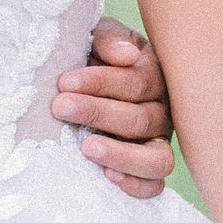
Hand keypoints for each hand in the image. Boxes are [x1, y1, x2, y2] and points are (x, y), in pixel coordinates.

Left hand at [49, 15, 174, 195]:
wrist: (80, 81)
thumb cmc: (92, 57)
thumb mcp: (97, 38)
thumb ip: (108, 41)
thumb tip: (126, 56)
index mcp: (154, 75)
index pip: (136, 82)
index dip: (101, 82)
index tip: (65, 82)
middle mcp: (162, 111)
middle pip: (141, 119)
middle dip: (97, 112)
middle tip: (60, 107)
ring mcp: (158, 143)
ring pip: (157, 158)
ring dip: (122, 154)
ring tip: (87, 147)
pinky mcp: (149, 169)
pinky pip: (154, 185)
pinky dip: (137, 185)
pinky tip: (109, 178)